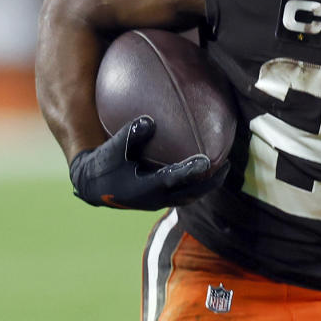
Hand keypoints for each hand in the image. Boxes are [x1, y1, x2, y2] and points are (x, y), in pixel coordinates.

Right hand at [69, 115, 226, 209]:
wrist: (92, 185)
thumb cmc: (103, 164)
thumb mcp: (113, 148)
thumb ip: (131, 134)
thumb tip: (149, 119)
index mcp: (145, 188)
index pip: (172, 180)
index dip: (190, 171)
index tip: (207, 161)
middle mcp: (155, 199)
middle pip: (190, 193)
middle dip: (210, 182)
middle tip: (227, 166)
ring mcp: (158, 201)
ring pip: (189, 196)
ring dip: (206, 185)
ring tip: (222, 170)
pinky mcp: (158, 200)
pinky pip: (183, 194)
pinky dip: (195, 184)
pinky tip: (204, 170)